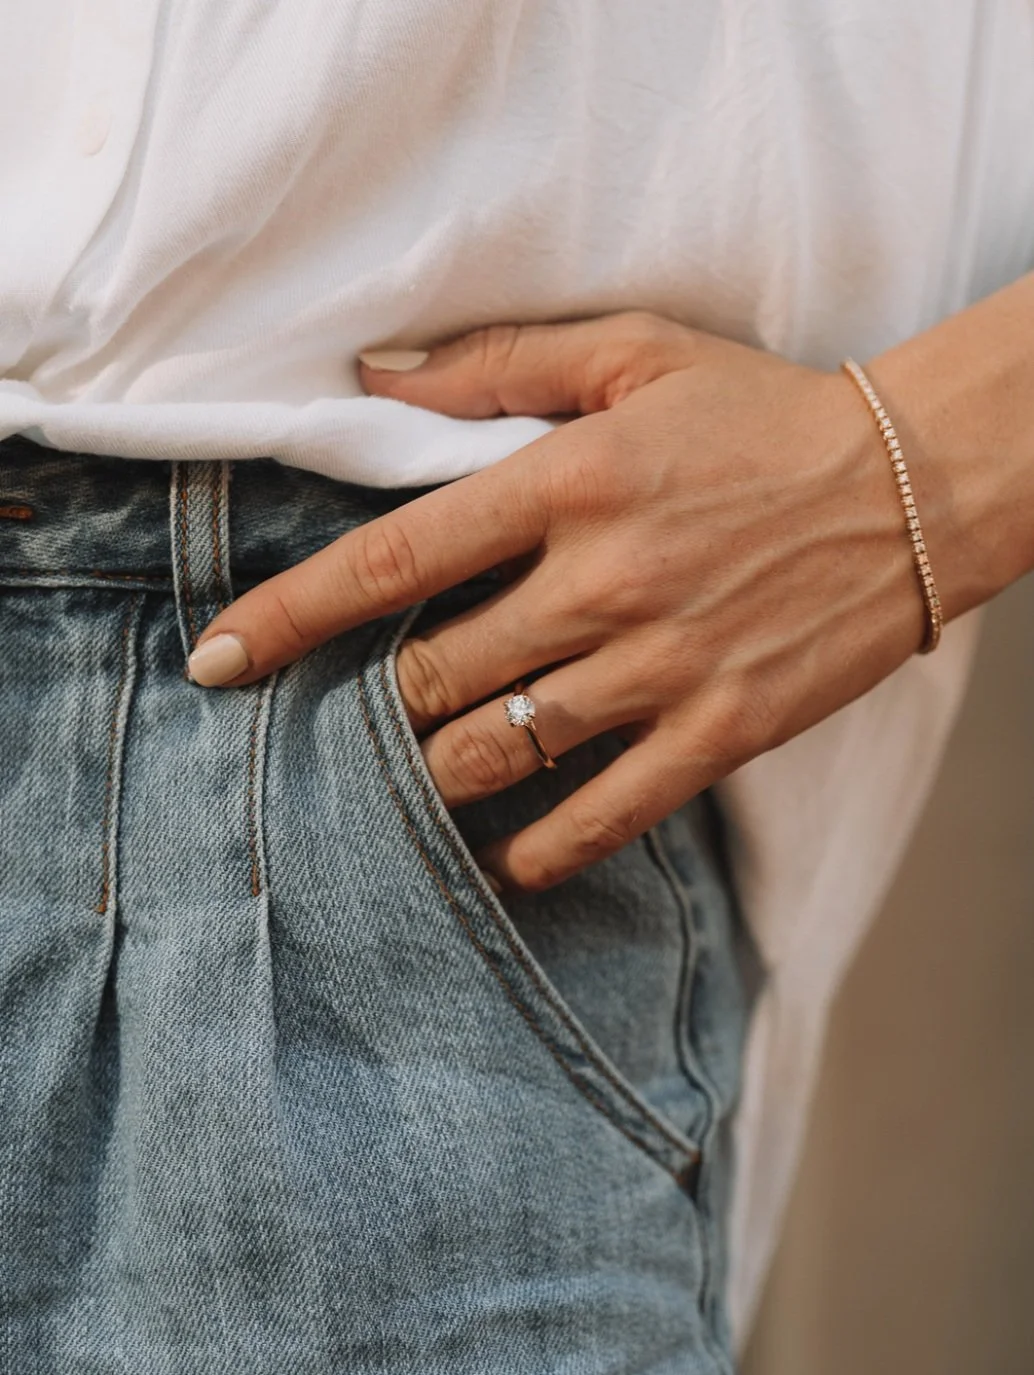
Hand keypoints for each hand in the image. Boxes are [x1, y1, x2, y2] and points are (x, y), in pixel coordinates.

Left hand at [189, 312, 925, 890]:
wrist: (911, 485)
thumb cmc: (761, 414)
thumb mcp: (633, 354)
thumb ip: (494, 364)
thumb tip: (373, 379)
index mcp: (567, 482)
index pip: (392, 558)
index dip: (288, 615)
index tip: (218, 660)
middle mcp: (603, 580)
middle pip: (433, 674)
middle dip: (375, 702)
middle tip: (357, 711)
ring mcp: (663, 665)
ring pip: (500, 751)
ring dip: (436, 773)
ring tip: (417, 772)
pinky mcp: (722, 729)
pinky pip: (607, 813)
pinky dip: (541, 847)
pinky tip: (505, 856)